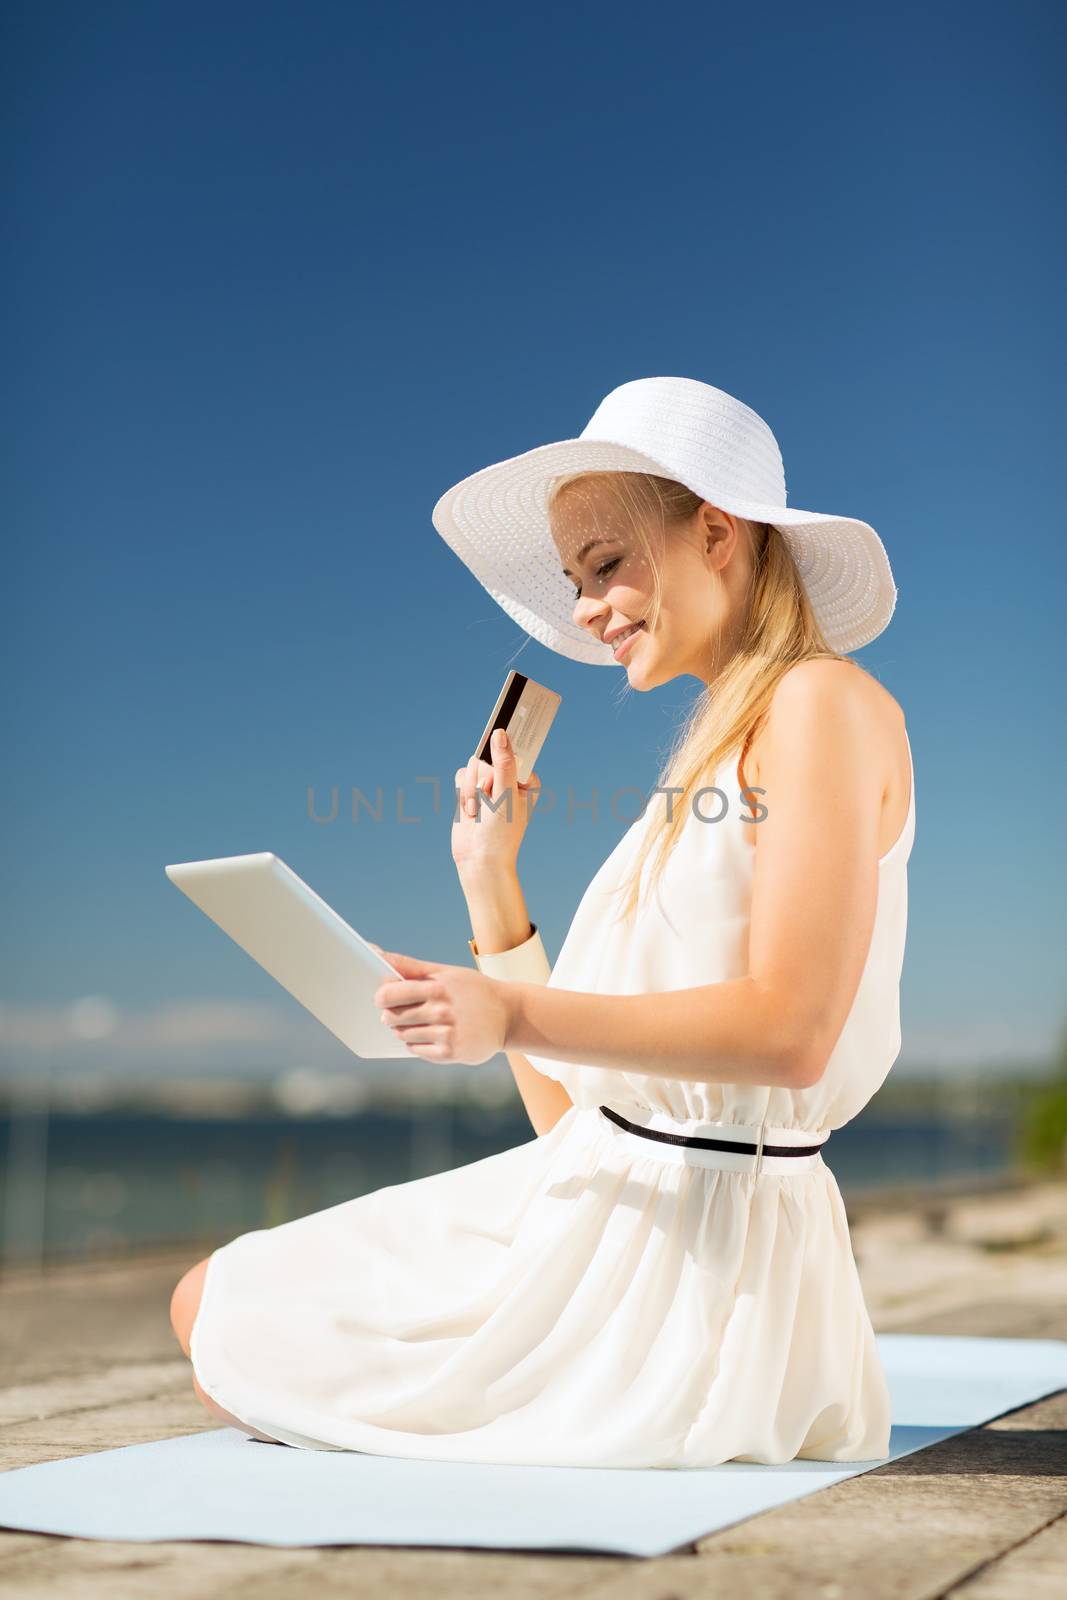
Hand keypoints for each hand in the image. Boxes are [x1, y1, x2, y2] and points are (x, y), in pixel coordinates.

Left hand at [370, 946, 512, 1064]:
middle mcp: (441, 1012)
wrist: (508, 1015)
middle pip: (392, 1018)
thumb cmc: (471, 990)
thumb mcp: (444, 972)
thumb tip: (373, 951)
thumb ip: (408, 965)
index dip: (380, 997)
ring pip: (403, 1035)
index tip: (382, 998)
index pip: (389, 994)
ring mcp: (447, 1034)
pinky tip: (432, 1034)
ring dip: (405, 1030)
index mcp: (437, 988)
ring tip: (422, 1021)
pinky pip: (417, 1050)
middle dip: (392, 1015)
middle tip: (403, 1011)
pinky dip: (418, 1043)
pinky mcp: (451, 1053)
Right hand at [452, 729, 540, 878]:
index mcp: (526, 780)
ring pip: (474, 764)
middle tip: (489, 793)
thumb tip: (500, 733)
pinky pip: (461, 775)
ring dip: (472, 787)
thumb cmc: (502, 833)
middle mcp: (508, 779)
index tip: (510, 710)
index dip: (510, 736)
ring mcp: (488, 785)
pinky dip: (462, 792)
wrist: (479, 861)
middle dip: (484, 775)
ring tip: (479, 809)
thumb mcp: (506, 795)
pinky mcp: (470, 790)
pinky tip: (470, 810)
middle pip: (490, 754)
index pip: (518, 749)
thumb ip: (503, 763)